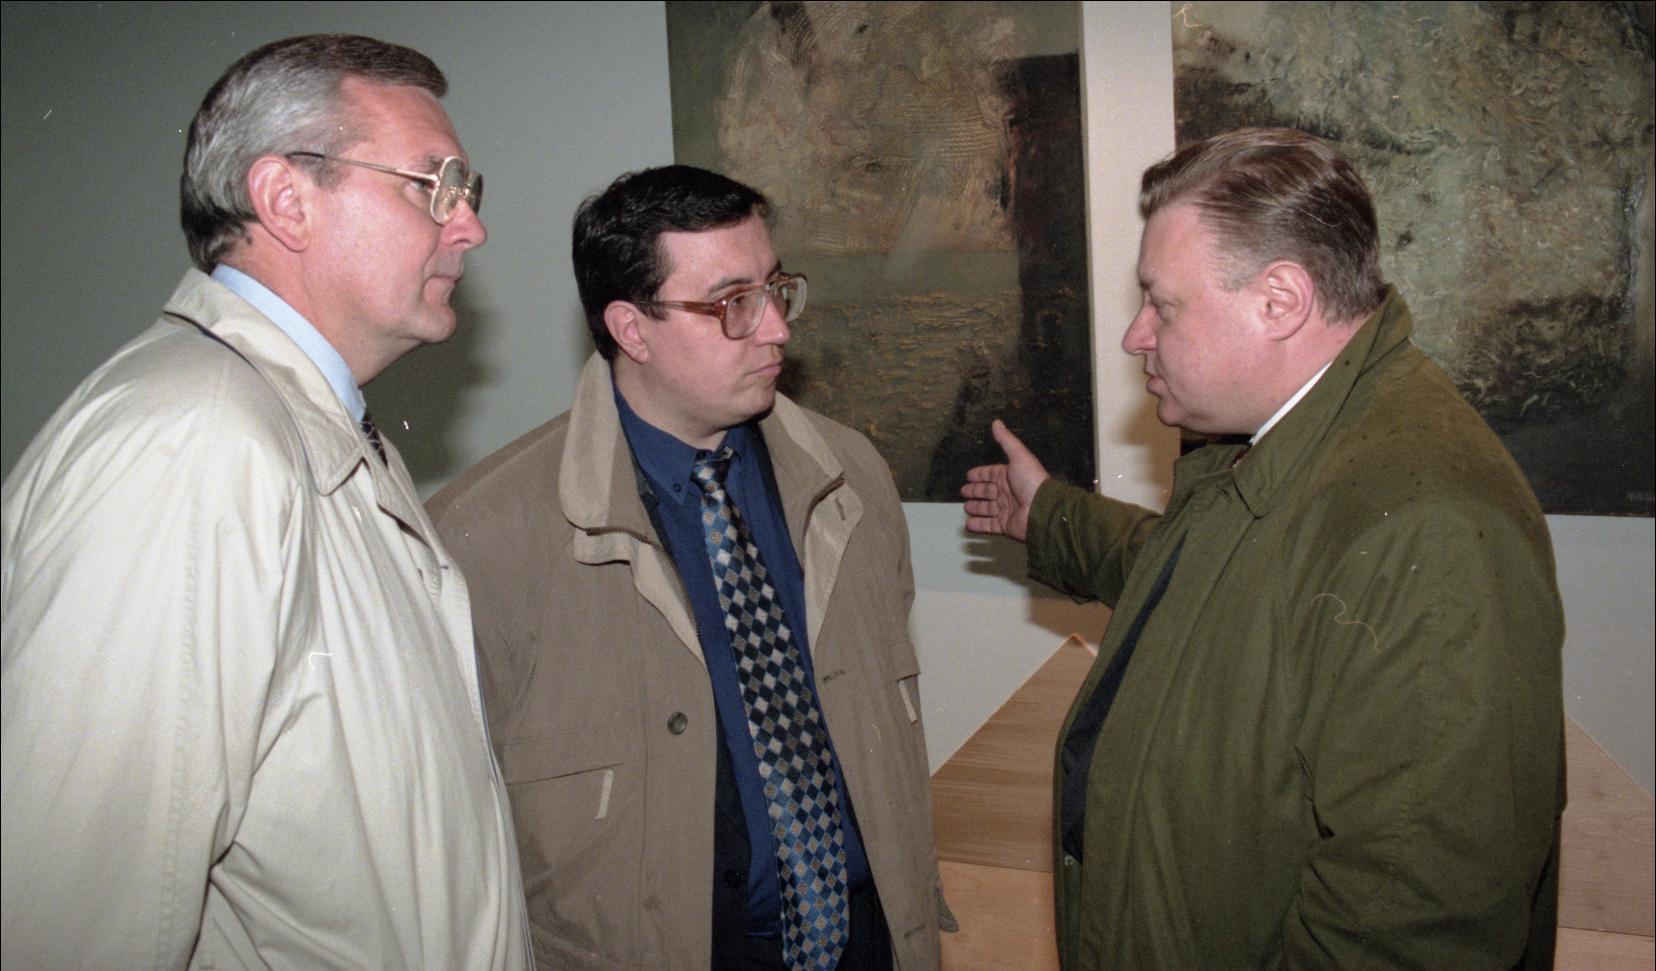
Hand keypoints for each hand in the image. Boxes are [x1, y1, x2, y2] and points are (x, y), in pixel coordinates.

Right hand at [961, 419, 1049, 541]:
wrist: (1042, 509)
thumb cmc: (1032, 482)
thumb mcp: (1019, 456)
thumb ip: (1006, 440)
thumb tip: (997, 422)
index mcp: (1009, 476)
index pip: (991, 474)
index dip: (980, 474)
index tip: (969, 476)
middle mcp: (1007, 493)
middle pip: (987, 491)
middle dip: (975, 491)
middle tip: (964, 491)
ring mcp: (1006, 510)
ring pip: (987, 508)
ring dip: (976, 507)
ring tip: (966, 507)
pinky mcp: (1005, 525)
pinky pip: (989, 525)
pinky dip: (978, 525)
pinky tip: (969, 524)